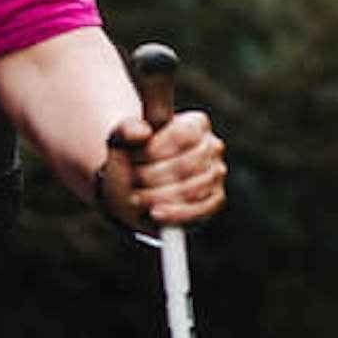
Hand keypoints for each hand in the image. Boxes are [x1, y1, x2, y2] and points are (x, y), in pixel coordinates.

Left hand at [98, 108, 225, 230]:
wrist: (134, 183)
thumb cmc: (131, 156)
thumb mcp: (121, 140)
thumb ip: (125, 131)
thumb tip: (142, 132)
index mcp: (195, 123)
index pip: (181, 135)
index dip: (154, 150)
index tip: (132, 158)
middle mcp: (212, 146)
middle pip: (187, 165)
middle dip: (154, 177)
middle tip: (133, 181)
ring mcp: (216, 174)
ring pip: (193, 189)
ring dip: (159, 197)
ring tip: (137, 198)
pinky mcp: (215, 199)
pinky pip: (201, 210)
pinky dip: (176, 214)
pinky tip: (155, 213)